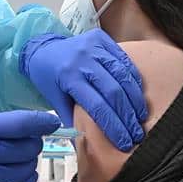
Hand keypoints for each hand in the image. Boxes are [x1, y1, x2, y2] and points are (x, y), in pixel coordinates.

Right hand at [0, 110, 59, 181]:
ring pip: (23, 171)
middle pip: (26, 149)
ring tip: (18, 161)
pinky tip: (23, 177)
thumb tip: (36, 127)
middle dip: (32, 145)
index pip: (20, 123)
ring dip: (27, 165)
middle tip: (27, 144)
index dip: (41, 123)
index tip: (52, 123)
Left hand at [20, 30, 147, 150]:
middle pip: (113, 91)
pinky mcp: (102, 39)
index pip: (96, 106)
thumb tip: (90, 141)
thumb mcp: (54, 100)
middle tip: (136, 133)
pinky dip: (133, 78)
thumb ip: (72, 118)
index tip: (123, 141)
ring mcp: (93, 47)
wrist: (42, 48)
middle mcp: (82, 60)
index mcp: (68, 77)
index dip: (113, 125)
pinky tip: (137, 95)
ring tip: (140, 117)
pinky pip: (124, 60)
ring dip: (134, 99)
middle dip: (128, 116)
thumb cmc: (48, 77)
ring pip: (122, 75)